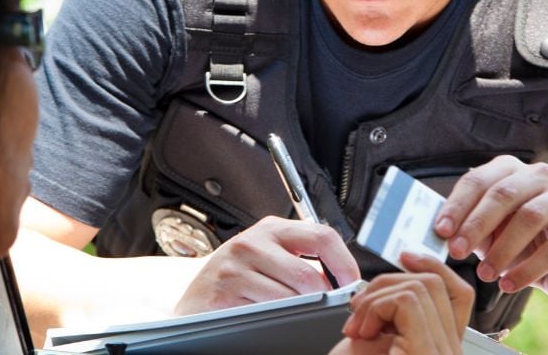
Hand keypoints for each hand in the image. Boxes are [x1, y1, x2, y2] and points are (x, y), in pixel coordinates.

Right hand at [174, 216, 360, 314]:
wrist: (196, 299)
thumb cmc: (237, 279)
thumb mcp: (269, 257)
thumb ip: (301, 258)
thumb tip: (342, 278)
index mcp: (272, 229)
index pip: (323, 236)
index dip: (344, 263)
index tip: (352, 284)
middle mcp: (253, 242)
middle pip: (308, 275)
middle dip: (323, 299)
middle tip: (324, 309)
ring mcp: (236, 265)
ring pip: (290, 297)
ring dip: (299, 312)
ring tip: (289, 313)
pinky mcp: (225, 290)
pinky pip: (267, 311)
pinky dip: (275, 319)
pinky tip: (266, 316)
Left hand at [330, 252, 473, 354]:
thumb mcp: (372, 347)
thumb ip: (391, 318)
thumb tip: (392, 283)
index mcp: (439, 350)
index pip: (458, 295)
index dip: (434, 267)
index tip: (406, 256)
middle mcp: (449, 354)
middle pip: (436, 285)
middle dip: (388, 282)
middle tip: (358, 311)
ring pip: (422, 287)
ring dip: (376, 297)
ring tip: (356, 328)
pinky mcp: (429, 353)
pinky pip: (409, 301)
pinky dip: (376, 307)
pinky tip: (361, 333)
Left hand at [434, 156, 547, 303]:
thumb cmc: (522, 247)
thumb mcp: (490, 235)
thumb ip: (467, 228)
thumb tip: (436, 233)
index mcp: (512, 170)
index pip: (479, 180)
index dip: (457, 205)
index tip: (441, 231)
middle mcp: (541, 176)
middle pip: (503, 194)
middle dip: (476, 225)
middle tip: (457, 252)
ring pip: (529, 217)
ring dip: (502, 250)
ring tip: (485, 274)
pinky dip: (527, 269)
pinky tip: (509, 285)